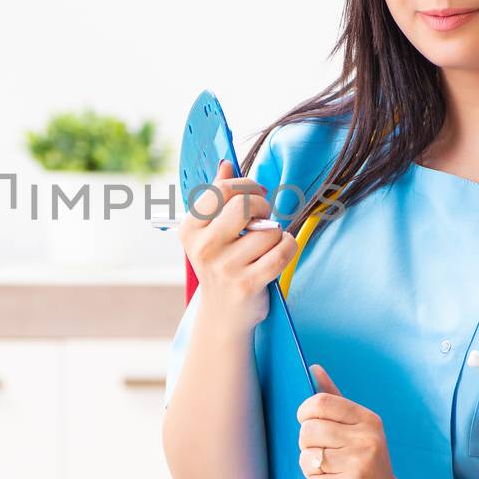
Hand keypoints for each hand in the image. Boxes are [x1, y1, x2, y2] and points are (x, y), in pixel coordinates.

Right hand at [178, 159, 297, 330]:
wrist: (223, 314)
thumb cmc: (221, 265)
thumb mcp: (211, 232)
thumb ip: (217, 196)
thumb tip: (226, 163)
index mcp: (190, 229)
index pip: (222, 189)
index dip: (247, 185)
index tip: (256, 193)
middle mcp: (203, 247)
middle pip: (245, 205)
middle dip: (263, 206)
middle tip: (264, 217)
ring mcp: (225, 267)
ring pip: (268, 230)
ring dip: (276, 234)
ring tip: (266, 246)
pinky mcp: (248, 284)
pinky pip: (282, 250)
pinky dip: (288, 247)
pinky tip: (280, 251)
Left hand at [297, 364, 419, 478]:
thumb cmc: (367, 466)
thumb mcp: (357, 430)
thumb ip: (335, 400)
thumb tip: (313, 368)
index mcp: (368, 419)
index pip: (319, 403)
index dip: (305, 415)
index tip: (310, 426)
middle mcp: (367, 438)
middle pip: (307, 431)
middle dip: (308, 448)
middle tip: (327, 459)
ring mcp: (361, 464)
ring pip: (307, 458)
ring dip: (313, 471)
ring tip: (334, 475)